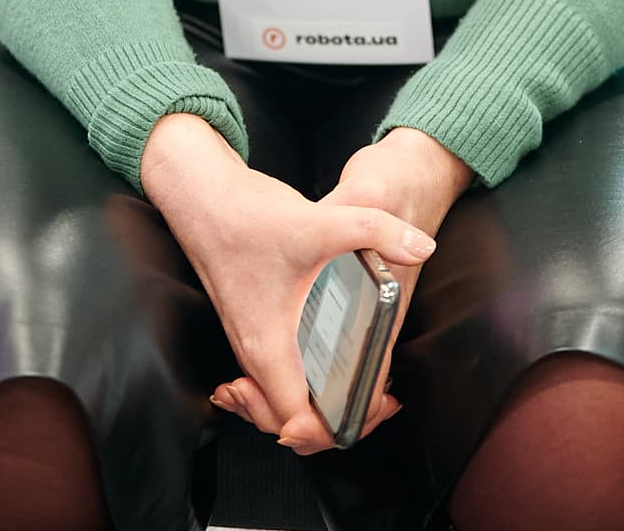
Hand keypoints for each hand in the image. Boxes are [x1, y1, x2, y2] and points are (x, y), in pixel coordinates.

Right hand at [139, 113, 436, 453]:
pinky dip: (299, 386)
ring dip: (318, 408)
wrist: (201, 195)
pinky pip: (274, 378)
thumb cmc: (244, 217)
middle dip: (336, 425)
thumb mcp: (318, 222)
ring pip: (281, 402)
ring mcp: (252, 340)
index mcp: (269, 347)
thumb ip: (373, 230)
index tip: (377, 403)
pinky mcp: (253, 323)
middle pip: (290, 424)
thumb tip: (422, 246)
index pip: (299, 425)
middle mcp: (256, 353)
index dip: (340, 428)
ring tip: (361, 389)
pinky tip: (328, 364)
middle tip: (378, 399)